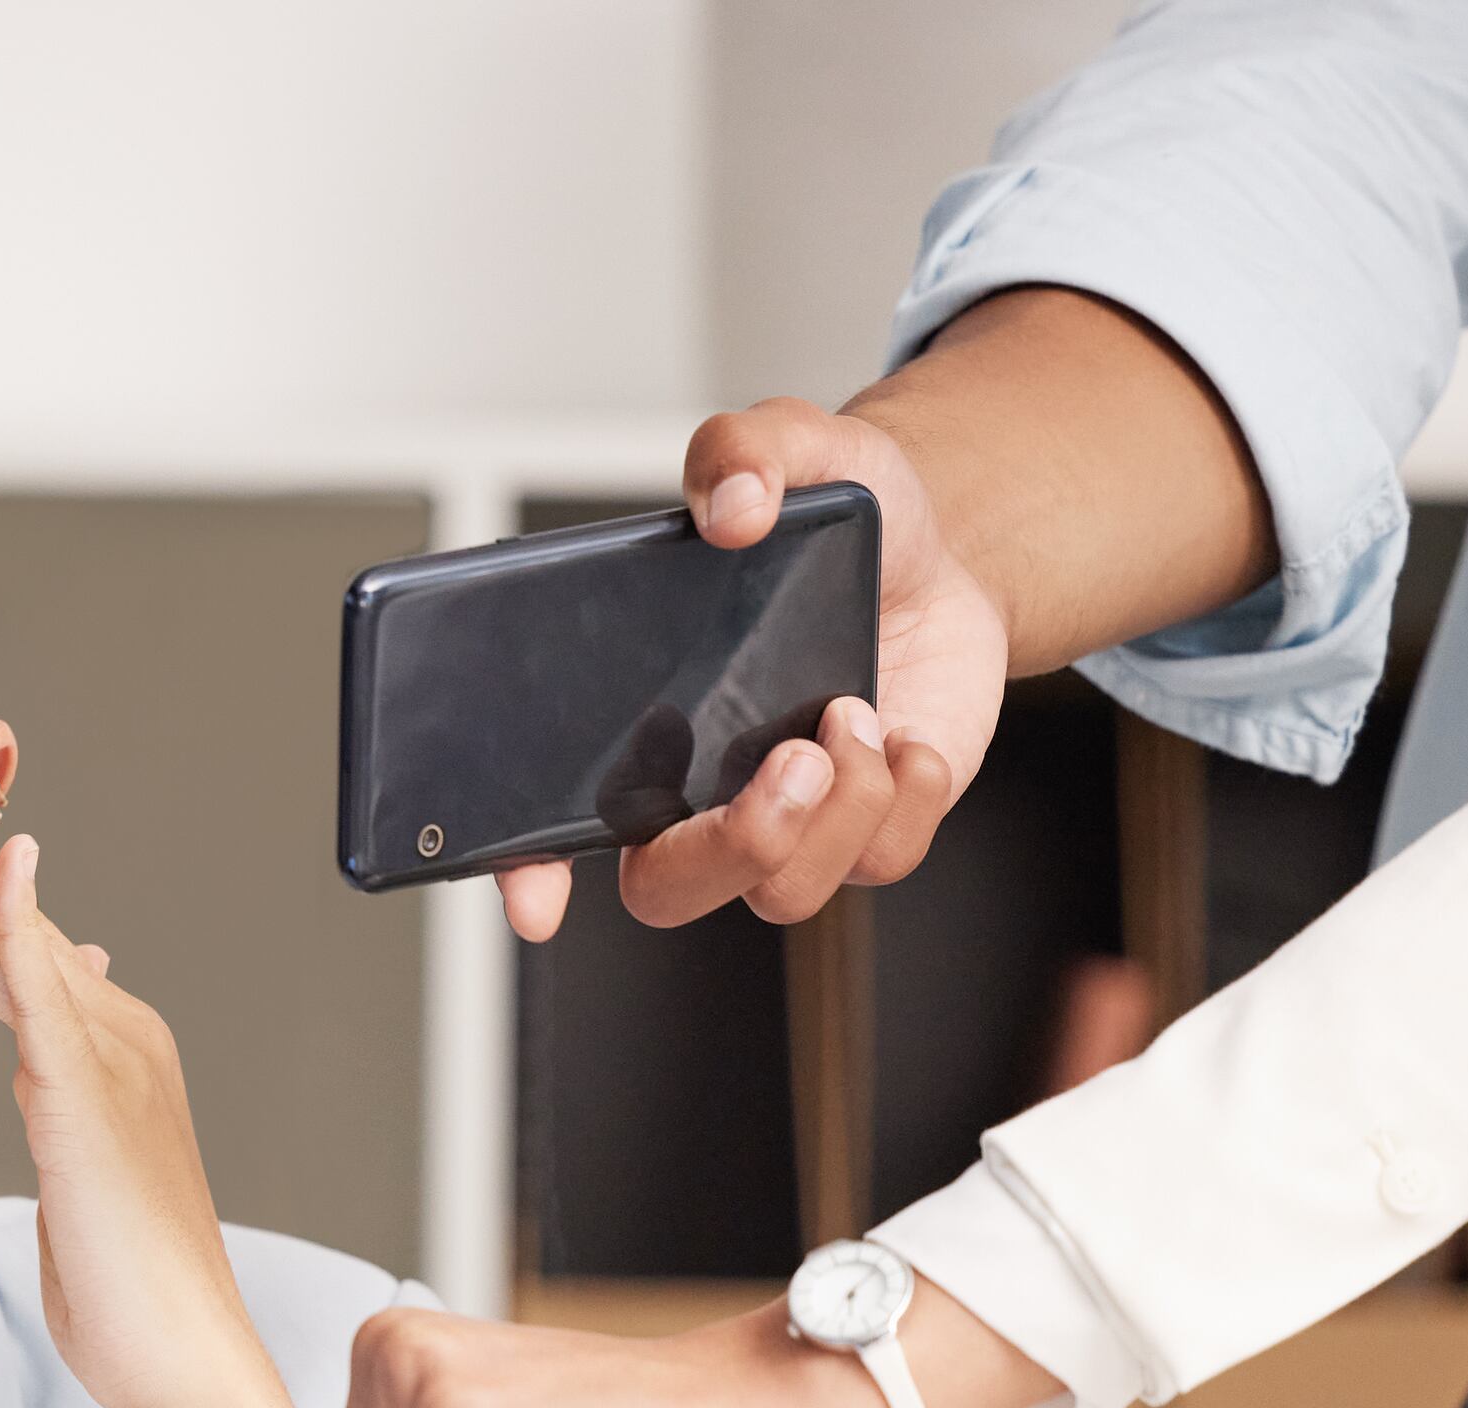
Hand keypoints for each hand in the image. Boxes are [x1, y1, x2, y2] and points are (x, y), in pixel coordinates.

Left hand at [0, 741, 313, 1407]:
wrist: (181, 1359)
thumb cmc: (127, 1278)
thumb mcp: (80, 1158)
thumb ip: (60, 1076)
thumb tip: (55, 992)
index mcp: (99, 1045)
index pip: (9, 937)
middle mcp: (110, 1035)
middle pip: (8, 917)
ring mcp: (109, 1064)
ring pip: (15, 942)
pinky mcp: (95, 1107)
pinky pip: (53, 1004)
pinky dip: (27, 933)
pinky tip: (7, 872)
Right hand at [496, 398, 999, 943]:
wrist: (939, 556)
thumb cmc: (838, 528)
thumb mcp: (790, 449)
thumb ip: (745, 452)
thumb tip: (734, 503)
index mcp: (632, 727)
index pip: (546, 825)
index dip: (528, 873)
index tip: (538, 899)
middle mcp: (697, 795)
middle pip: (668, 890)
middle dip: (734, 845)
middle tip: (790, 760)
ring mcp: (786, 824)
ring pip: (783, 891)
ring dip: (834, 809)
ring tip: (853, 712)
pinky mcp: (870, 832)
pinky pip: (879, 860)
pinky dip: (906, 798)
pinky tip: (906, 735)